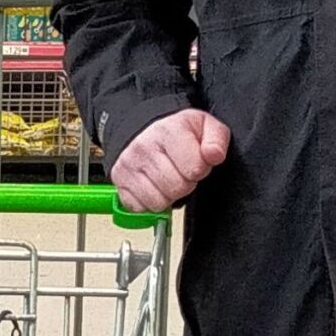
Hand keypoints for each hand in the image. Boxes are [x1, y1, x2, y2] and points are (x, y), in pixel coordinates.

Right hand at [111, 109, 231, 212]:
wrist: (145, 131)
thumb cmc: (177, 132)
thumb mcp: (205, 127)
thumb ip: (217, 139)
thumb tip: (214, 154)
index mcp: (168, 130)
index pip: (195, 169)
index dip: (201, 170)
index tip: (195, 163)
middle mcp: (143, 146)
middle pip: (177, 188)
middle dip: (185, 184)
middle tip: (181, 172)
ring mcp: (128, 165)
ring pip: (158, 202)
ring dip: (167, 195)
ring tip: (167, 178)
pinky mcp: (119, 181)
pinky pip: (140, 208)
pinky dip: (149, 202)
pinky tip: (153, 185)